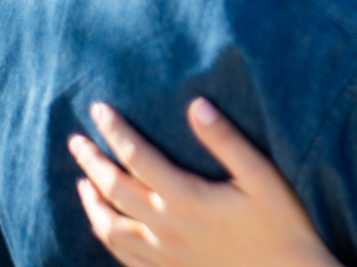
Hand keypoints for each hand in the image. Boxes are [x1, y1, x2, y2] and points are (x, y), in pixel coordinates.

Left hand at [68, 98, 340, 266]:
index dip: (115, 131)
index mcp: (186, 198)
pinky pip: (121, 255)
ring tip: (81, 182)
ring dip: (90, 202)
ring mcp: (162, 254)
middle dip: (91, 162)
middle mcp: (166, 227)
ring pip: (109, 227)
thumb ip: (226, 140)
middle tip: (76, 140)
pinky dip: (105, 235)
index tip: (99, 110)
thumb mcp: (261, 175)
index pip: (138, 157)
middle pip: (114, 190)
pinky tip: (105, 225)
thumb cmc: (280, 222)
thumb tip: (196, 104)